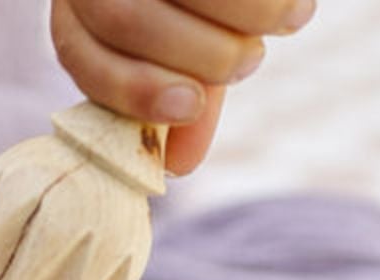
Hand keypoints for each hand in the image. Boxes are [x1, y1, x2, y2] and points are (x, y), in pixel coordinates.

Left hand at [51, 0, 314, 174]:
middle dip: (199, 54)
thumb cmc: (205, 13)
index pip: (84, 55)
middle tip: (249, 60)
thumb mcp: (188, 52)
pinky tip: (298, 7)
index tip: (191, 104)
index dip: (135, 90)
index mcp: (81, 10)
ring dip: (239, 16)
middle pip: (125, 18)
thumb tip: (178, 164)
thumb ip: (184, 104)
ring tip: (284, 21)